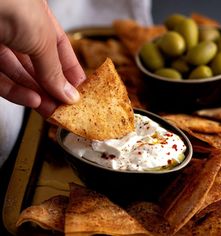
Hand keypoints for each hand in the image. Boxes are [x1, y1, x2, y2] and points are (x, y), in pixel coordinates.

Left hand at [0, 0, 85, 116]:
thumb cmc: (10, 2)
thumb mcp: (43, 39)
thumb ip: (55, 70)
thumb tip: (70, 95)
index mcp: (41, 21)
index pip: (61, 50)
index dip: (71, 71)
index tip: (80, 91)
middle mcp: (21, 31)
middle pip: (42, 67)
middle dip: (55, 89)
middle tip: (65, 107)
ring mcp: (1, 45)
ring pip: (23, 76)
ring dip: (39, 95)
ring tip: (52, 111)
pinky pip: (3, 79)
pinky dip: (18, 93)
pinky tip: (33, 101)